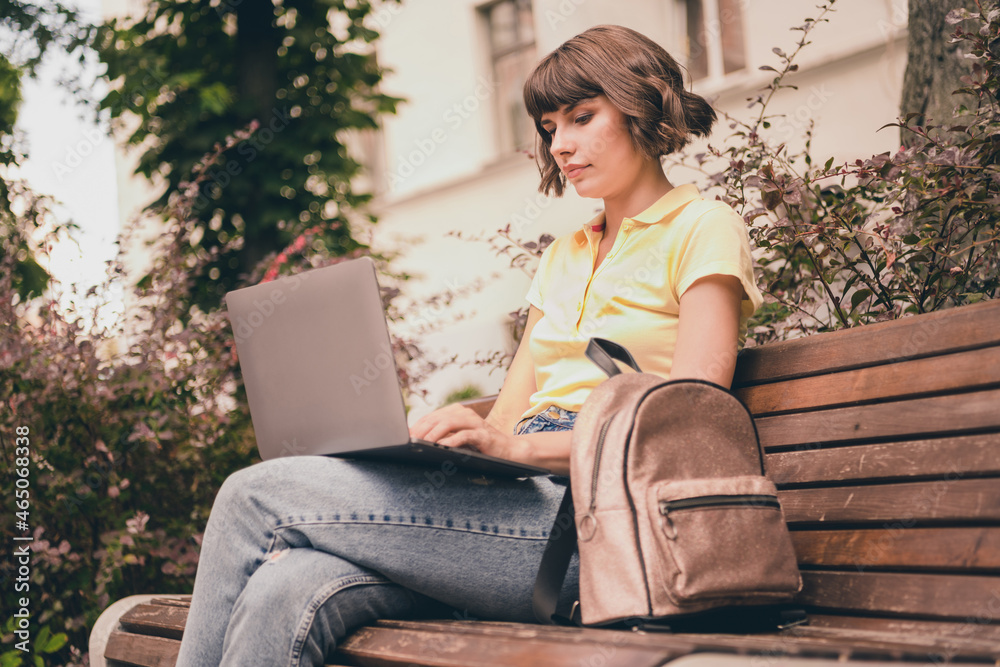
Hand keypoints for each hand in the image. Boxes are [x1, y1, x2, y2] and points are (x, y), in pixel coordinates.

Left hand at [409, 403, 523, 461]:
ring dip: (433, 434)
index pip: (432, 416)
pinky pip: (465, 435)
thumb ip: (443, 436)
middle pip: (438, 418)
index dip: (417, 425)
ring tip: (422, 442)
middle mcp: (466, 414)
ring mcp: (475, 423)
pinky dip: (452, 440)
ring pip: (449, 423)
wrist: (510, 450)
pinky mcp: (484, 435)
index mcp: (458, 412)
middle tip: (410, 440)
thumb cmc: (482, 446)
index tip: (406, 435)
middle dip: (422, 429)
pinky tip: (442, 446)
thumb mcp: (459, 438)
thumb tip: (419, 439)